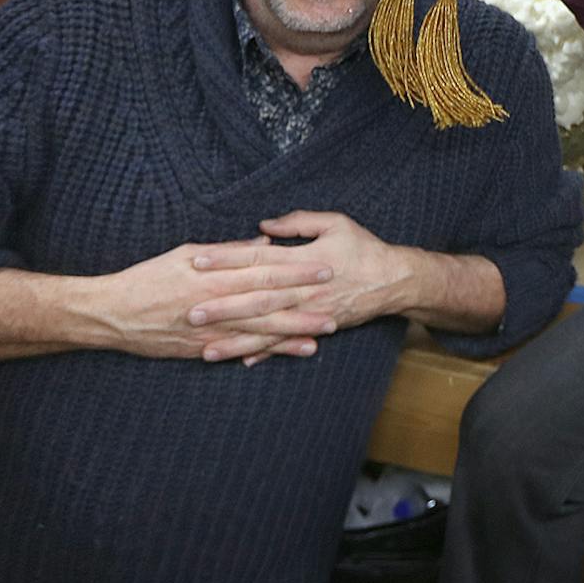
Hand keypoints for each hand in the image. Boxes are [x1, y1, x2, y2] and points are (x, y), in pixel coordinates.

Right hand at [81, 242, 339, 363]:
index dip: (296, 269)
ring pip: (260, 330)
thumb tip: (264, 243)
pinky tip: (290, 352)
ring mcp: (210, 330)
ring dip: (294, 330)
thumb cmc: (148, 278)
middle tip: (337, 298)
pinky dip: (268, 351)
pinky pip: (242, 350)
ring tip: (325, 330)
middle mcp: (215, 304)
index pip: (263, 270)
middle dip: (305, 300)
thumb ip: (228, 251)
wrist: (111, 314)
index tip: (324, 266)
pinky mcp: (202, 349)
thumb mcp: (186, 254)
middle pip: (268, 301)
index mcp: (213, 276)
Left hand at [188, 211, 416, 361]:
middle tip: (189, 312)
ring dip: (236, 339)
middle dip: (221, 306)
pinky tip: (240, 360)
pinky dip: (264, 352)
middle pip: (255, 299)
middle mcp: (302, 290)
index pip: (257, 259)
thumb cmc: (363, 248)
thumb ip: (298, 222)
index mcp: (302, 260)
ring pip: (267, 329)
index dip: (226, 259)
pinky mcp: (316, 328)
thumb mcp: (335, 223)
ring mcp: (309, 313)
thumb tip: (262, 227)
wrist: (394, 281)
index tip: (197, 260)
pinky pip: (286, 343)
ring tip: (205, 348)